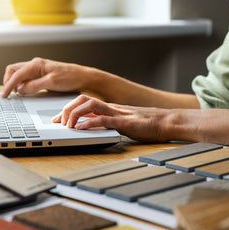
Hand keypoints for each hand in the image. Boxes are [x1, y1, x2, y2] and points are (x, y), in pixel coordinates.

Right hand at [2, 58, 88, 97]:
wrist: (83, 78)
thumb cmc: (70, 78)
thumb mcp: (51, 83)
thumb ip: (34, 86)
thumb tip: (20, 90)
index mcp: (36, 64)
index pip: (16, 74)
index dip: (8, 85)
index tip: (5, 95)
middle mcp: (35, 65)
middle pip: (13, 70)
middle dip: (8, 81)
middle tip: (8, 94)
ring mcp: (38, 69)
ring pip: (19, 74)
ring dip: (15, 83)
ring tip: (16, 94)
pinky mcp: (41, 75)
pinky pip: (26, 78)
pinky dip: (22, 84)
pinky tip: (24, 91)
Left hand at [52, 95, 173, 141]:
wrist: (170, 122)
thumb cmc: (152, 125)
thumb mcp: (127, 123)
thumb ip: (113, 124)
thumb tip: (99, 130)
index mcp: (112, 108)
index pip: (85, 102)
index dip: (68, 109)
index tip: (58, 119)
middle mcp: (112, 107)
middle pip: (83, 99)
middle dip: (66, 109)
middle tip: (58, 122)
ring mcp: (118, 113)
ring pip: (90, 105)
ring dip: (74, 114)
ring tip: (67, 125)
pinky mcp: (125, 122)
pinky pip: (104, 120)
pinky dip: (90, 123)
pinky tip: (82, 128)